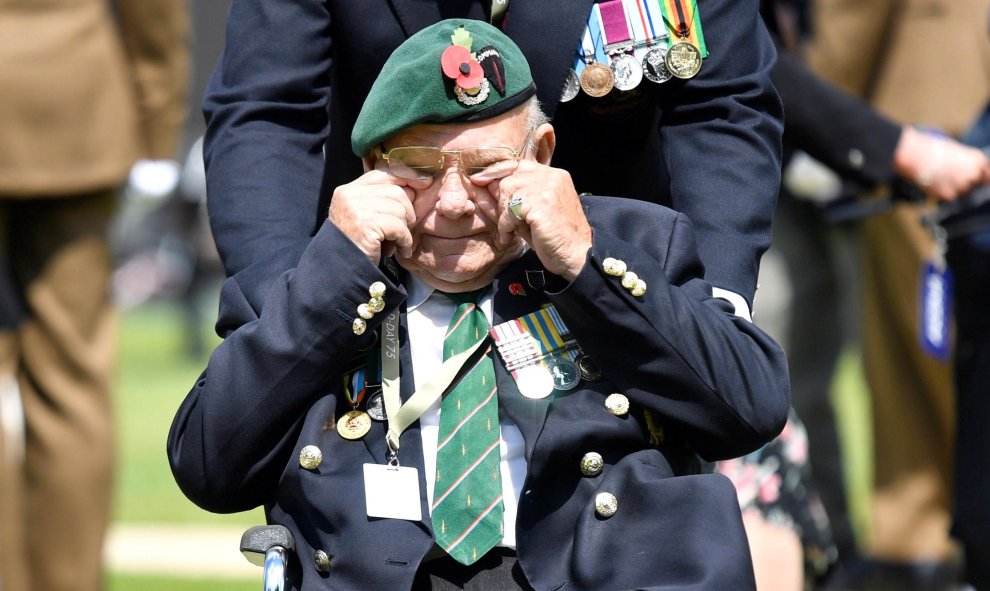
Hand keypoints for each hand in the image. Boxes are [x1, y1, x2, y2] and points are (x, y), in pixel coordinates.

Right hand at [327, 167, 426, 263]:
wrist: (340, 271)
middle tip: (402, 230)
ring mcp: (356, 208)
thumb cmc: (358, 245)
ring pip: (400, 209)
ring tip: (397, 242)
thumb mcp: (366, 216)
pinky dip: (404, 240)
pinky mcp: (365, 224)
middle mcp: (350, 195)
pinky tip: (400, 250)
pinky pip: (399, 227)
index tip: (425, 183)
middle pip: (396, 191)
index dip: (407, 177)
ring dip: (405, 229)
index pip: (383, 173)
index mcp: (349, 190)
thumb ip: (382, 199)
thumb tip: (415, 186)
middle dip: (407, 212)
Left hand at [473, 161, 591, 280]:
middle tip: (506, 223)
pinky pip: (510, 210)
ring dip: (504, 215)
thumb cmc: (555, 237)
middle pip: (509, 178)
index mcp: (554, 175)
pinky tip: (511, 237)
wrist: (577, 255)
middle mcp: (552, 176)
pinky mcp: (541, 203)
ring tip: (511, 231)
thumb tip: (487, 184)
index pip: (518, 163)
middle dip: (501, 202)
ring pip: (507, 192)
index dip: (496, 170)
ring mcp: (547, 188)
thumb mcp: (534, 211)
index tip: (478, 179)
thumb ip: (515, 197)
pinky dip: (506, 226)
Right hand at [894, 126, 989, 200]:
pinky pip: (948, 196)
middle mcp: (974, 173)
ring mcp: (962, 185)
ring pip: (961, 191)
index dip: (980, 175)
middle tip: (949, 174)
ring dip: (953, 187)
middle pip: (974, 183)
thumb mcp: (957, 151)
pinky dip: (941, 192)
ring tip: (939, 177)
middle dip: (965, 181)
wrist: (918, 156)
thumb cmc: (934, 150)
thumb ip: (968, 162)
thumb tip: (971, 172)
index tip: (974, 176)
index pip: (987, 173)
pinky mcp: (949, 195)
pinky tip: (933, 182)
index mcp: (978, 159)